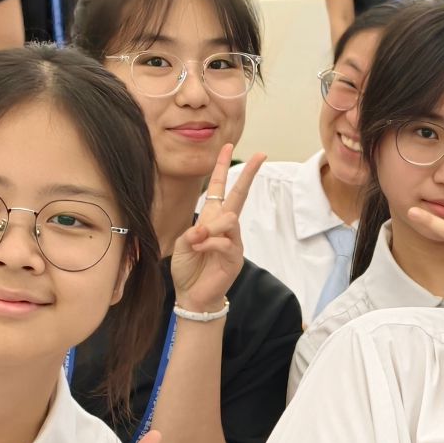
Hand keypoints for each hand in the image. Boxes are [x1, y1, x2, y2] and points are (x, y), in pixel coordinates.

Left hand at [174, 144, 261, 313]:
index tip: (227, 146)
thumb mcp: (182, 245)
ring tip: (197, 241)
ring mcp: (233, 241)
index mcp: (211, 219)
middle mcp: (226, 227)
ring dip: (211, 228)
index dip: (221, 167)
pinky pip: (225, 241)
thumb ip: (193, 233)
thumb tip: (205, 230)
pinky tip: (200, 250)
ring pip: (230, 219)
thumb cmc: (188, 269)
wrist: (193, 296)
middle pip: (240, 195)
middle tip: (261, 155)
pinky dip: (209, 243)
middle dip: (249, 174)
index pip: (219, 189)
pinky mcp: (235, 257)